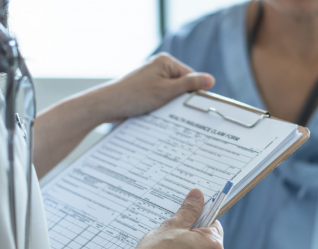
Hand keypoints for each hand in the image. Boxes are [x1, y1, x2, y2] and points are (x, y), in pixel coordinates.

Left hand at [33, 53, 213, 176]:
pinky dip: (161, 108)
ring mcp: (150, 80)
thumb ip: (189, 86)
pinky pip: (159, 99)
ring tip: (170, 117)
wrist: (106, 105)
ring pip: (170, 95)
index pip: (191, 77)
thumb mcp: (166, 92)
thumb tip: (211, 80)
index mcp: (165, 62)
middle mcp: (158, 68)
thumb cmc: (134, 96)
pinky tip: (160, 118)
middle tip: (186, 116)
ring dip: (171, 107)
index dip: (195, 93)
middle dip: (182, 101)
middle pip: (181, 86)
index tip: (200, 109)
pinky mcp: (144, 91)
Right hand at [89, 189, 223, 248]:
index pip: (214, 224)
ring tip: (171, 248)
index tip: (187, 219)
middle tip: (175, 234)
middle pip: (209, 241)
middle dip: (194, 235)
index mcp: (213, 245)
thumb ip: (189, 210)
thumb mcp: (172, 226)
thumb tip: (198, 195)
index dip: (200, 218)